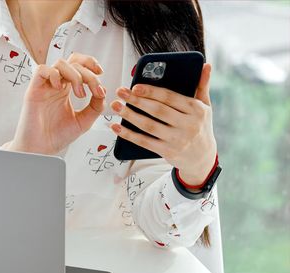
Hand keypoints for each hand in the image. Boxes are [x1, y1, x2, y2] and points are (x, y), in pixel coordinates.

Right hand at [5, 53, 105, 154]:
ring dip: (75, 75)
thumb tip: (103, 92)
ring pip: (60, 63)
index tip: (101, 73)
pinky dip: (54, 75)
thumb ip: (95, 106)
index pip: (78, 65)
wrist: (41, 150)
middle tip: (95, 91)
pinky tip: (59, 88)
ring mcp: (44, 87)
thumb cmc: (56, 136)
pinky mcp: (33, 90)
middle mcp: (55, 85)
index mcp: (66, 89)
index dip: (90, 64)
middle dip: (88, 74)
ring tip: (80, 94)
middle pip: (72, 62)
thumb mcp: (84, 121)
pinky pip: (42, 70)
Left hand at [110, 63, 216, 185]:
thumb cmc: (200, 126)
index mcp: (196, 110)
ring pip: (148, 126)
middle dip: (136, 100)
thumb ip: (202, 86)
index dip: (151, 92)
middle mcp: (188, 125)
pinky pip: (144, 142)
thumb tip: (206, 65)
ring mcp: (177, 140)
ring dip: (129, 115)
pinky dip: (128, 134)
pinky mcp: (167, 151)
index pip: (170, 98)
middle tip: (120, 92)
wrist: (202, 157)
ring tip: (115, 106)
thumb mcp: (205, 107)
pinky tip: (116, 127)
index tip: (135, 86)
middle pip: (157, 110)